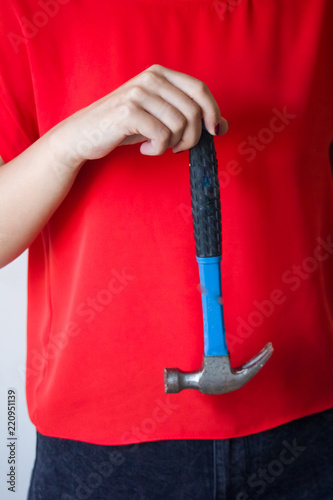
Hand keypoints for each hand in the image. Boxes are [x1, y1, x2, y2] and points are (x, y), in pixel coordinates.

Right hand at [54, 64, 227, 162]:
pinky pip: (162, 136)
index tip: (215, 132)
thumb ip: (189, 117)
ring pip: (180, 124)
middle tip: (178, 148)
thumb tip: (223, 126)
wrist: (85, 135)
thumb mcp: (160, 118)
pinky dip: (158, 149)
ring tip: (158, 146)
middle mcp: (150, 78)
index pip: (199, 89)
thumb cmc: (126, 127)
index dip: (213, 111)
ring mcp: (139, 93)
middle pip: (193, 111)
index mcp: (160, 74)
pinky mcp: (129, 112)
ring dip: (173, 144)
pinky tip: (146, 150)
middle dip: (193, 137)